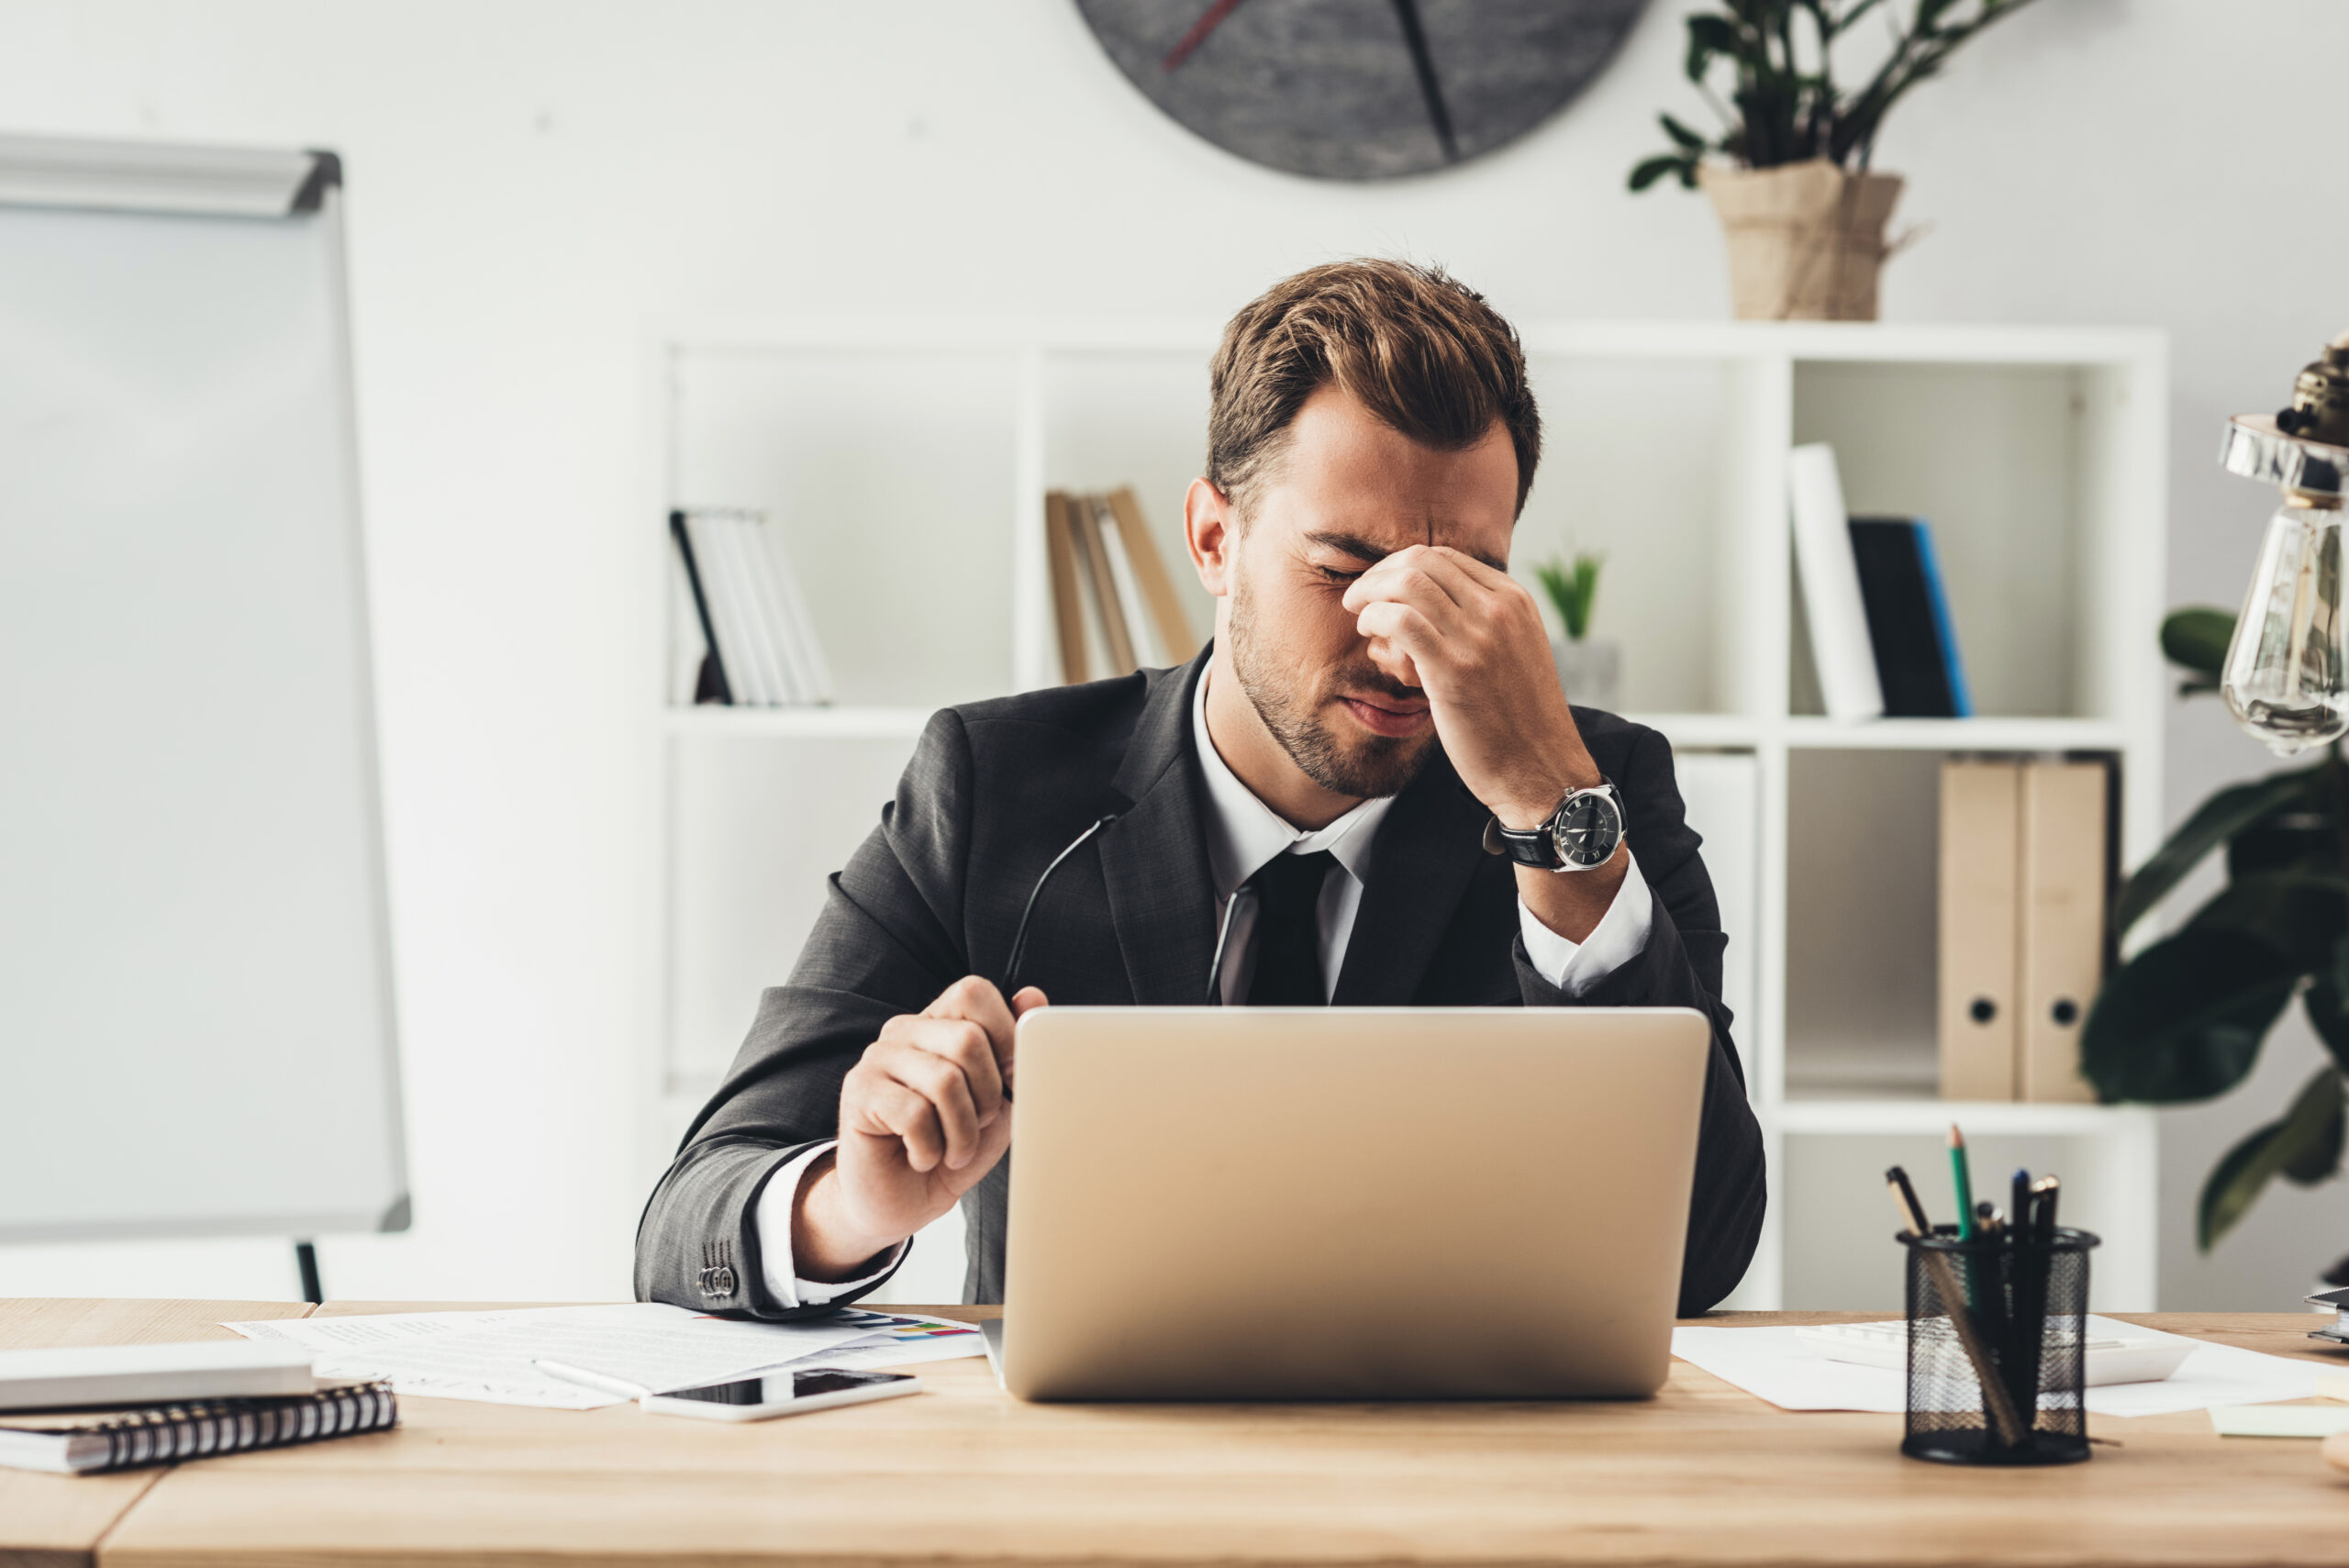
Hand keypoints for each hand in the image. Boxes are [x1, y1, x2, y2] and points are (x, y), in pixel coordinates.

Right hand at [794, 976, 1046, 1279]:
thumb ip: (1017, 1050)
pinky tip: (922, 1157)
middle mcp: (905, 1030)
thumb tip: (1031, 995)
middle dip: (988, 1095)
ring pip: (944, 1080)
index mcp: (939, 1022)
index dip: (1005, 1036)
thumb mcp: (1001, 1101)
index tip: (1011, 1080)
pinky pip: (914, 1114)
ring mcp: (877, 1058)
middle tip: (978, 1125)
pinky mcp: (859, 1092)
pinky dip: (930, 1148)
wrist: (903, 1201)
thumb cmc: (953, 1147)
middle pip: (967, 1039)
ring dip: (962, 1131)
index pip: (973, 993)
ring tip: (953, 1150)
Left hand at [1341, 544, 1595, 828]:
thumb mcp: (1515, 652)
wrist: (1541, 767)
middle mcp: (1499, 610)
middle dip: (1379, 574)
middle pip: (1421, 561)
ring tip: (1360, 616)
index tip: (1381, 588)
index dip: (1401, 566)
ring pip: (1407, 583)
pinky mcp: (1454, 670)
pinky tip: (1371, 636)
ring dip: (1370, 594)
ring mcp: (1478, 637)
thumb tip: (1435, 608)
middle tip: (1359, 597)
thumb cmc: (1520, 719)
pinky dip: (1375, 619)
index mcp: (1515, 600)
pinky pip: (1400, 621)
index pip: (1444, 557)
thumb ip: (1485, 623)